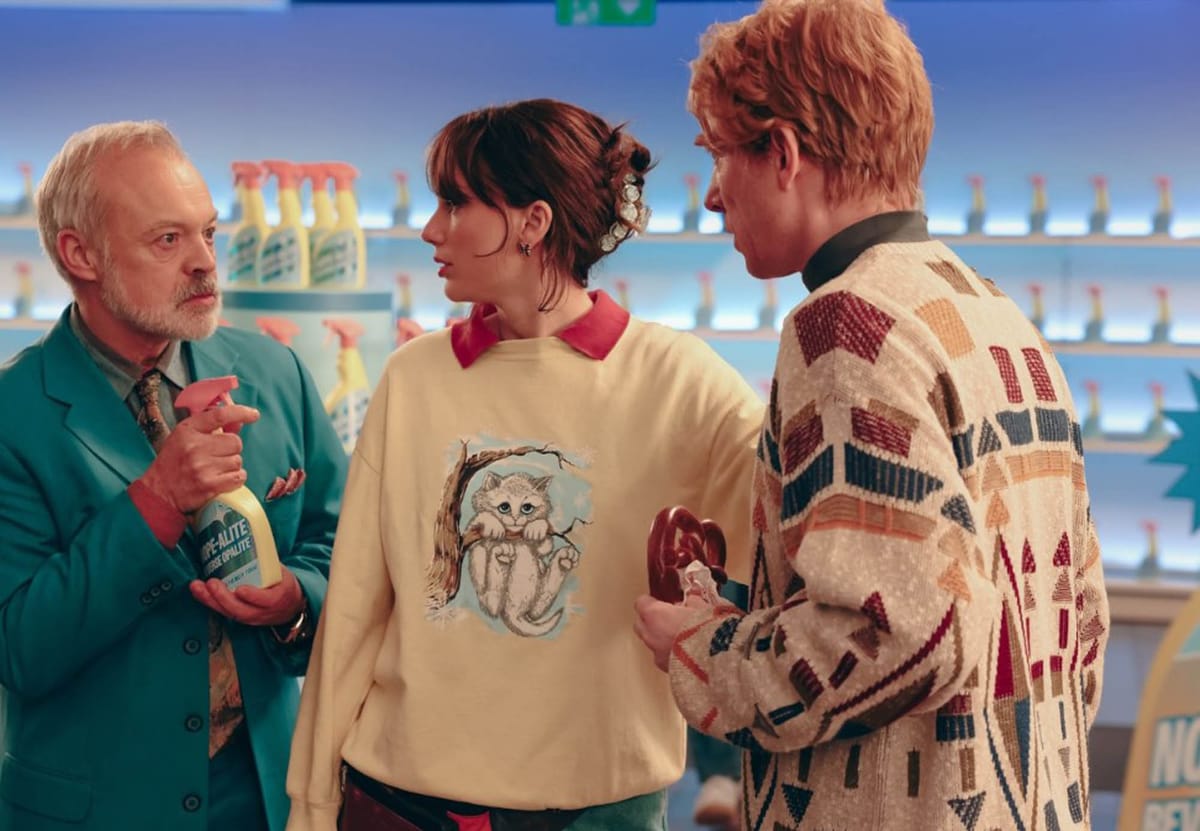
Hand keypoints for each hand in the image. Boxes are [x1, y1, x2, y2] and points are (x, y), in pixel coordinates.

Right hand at [139, 405, 260, 513]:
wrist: (159, 492)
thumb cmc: (173, 463)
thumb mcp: (183, 437)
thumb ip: (208, 428)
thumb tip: (239, 422)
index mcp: (187, 431)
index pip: (219, 415)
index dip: (240, 412)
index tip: (253, 415)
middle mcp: (194, 447)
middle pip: (235, 442)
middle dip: (231, 449)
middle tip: (218, 456)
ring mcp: (202, 467)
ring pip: (237, 461)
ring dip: (232, 466)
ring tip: (216, 470)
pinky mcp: (209, 485)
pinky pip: (238, 477)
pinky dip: (235, 478)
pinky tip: (223, 480)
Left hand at [189, 567, 303, 626]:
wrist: (288, 606)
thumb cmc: (283, 585)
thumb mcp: (283, 573)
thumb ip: (268, 562)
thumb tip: (252, 537)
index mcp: (277, 599)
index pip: (266, 600)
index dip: (253, 596)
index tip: (241, 589)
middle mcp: (262, 612)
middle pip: (241, 610)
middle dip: (223, 597)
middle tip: (212, 583)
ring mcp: (249, 617)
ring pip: (228, 612)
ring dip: (210, 600)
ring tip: (197, 586)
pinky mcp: (238, 616)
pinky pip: (222, 610)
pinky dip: (208, 601)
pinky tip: (198, 590)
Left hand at [633, 593, 709, 671]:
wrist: (714, 658)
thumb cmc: (707, 629)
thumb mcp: (702, 606)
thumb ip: (692, 601)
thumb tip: (692, 600)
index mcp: (655, 614)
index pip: (641, 603)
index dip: (652, 602)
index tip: (661, 602)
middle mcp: (651, 634)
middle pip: (640, 624)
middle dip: (651, 620)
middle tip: (668, 617)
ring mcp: (657, 653)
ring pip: (651, 642)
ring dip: (660, 638)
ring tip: (680, 636)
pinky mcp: (666, 668)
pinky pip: (662, 657)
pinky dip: (670, 653)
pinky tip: (685, 652)